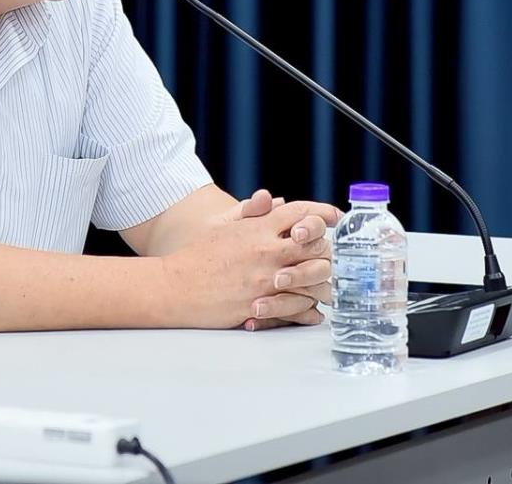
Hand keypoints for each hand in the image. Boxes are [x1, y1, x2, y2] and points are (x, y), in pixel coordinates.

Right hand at [162, 192, 340, 329]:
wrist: (176, 287)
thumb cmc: (196, 255)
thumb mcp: (221, 224)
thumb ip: (250, 210)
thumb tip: (274, 200)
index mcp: (257, 228)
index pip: (300, 213)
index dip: (322, 213)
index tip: (335, 216)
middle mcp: (266, 251)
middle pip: (315, 245)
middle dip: (327, 248)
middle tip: (332, 254)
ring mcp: (266, 279)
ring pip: (313, 279)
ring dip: (323, 281)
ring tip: (327, 285)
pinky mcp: (261, 305)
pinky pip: (298, 308)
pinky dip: (310, 311)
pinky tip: (313, 311)